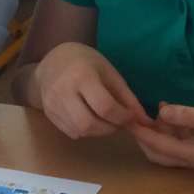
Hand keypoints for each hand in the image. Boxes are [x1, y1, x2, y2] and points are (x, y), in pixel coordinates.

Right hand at [31, 43, 152, 138]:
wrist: (53, 61)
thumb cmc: (86, 63)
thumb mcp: (109, 73)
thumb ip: (127, 97)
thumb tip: (145, 121)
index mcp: (82, 76)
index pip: (105, 107)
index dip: (122, 117)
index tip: (130, 117)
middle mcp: (63, 91)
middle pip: (89, 124)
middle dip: (109, 129)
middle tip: (117, 122)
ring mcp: (52, 104)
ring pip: (79, 131)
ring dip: (97, 132)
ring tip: (105, 120)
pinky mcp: (48, 114)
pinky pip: (71, 132)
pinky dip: (85, 131)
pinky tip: (90, 118)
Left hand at [127, 103, 193, 169]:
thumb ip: (190, 115)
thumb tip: (161, 111)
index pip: (158, 146)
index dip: (141, 132)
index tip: (126, 117)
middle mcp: (193, 161)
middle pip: (157, 154)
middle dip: (143, 136)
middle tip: (132, 114)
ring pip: (166, 149)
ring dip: (156, 133)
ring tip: (148, 110)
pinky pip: (179, 143)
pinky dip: (169, 130)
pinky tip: (168, 111)